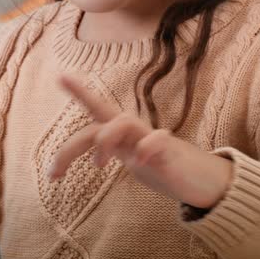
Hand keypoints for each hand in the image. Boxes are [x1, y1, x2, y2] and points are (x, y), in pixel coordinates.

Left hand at [48, 73, 233, 209]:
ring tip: (99, 166)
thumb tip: (91, 152)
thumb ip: (115, 152)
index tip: (60, 77)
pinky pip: (156, 143)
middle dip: (71, 147)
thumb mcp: (133, 160)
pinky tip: (139, 163)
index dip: (81, 92)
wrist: (207, 182)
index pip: (98, 109)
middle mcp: (136, 132)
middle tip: (53, 174)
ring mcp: (153, 141)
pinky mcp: (172, 154)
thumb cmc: (167, 168)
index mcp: (124, 135)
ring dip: (105, 142)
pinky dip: (145, 150)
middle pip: (100, 122)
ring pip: (123, 123)